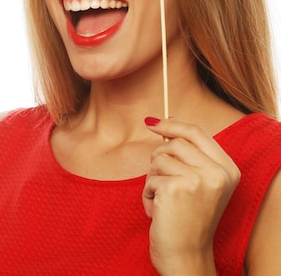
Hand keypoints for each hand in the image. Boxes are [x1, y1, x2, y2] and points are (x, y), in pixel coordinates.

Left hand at [143, 117, 239, 273]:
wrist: (186, 255)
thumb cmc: (187, 219)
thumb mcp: (199, 184)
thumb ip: (189, 155)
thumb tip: (164, 121)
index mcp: (228, 170)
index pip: (199, 132)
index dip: (173, 125)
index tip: (154, 123)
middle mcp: (217, 173)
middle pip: (175, 142)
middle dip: (159, 158)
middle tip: (161, 180)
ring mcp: (198, 180)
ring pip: (159, 159)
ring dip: (153, 179)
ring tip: (164, 200)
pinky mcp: (176, 188)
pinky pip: (150, 178)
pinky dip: (148, 194)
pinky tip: (159, 211)